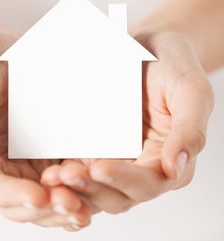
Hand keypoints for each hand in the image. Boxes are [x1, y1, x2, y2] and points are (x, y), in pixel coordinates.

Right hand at [0, 29, 90, 229]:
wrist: (6, 49)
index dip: (12, 195)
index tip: (37, 197)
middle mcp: (4, 166)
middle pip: (22, 203)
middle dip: (47, 208)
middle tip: (72, 205)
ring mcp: (31, 161)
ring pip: (48, 197)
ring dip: (67, 206)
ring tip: (87, 206)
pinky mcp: (54, 151)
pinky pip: (68, 176)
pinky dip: (82, 188)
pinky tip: (99, 186)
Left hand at [41, 31, 213, 213]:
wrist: (146, 47)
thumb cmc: (173, 65)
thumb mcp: (191, 91)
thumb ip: (189, 130)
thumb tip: (174, 168)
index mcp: (167, 158)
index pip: (148, 183)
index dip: (124, 180)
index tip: (99, 167)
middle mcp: (141, 165)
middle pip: (117, 193)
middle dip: (91, 189)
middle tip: (65, 175)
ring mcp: (116, 158)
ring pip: (94, 187)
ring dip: (73, 187)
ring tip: (51, 176)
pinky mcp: (95, 148)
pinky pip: (79, 167)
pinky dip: (66, 173)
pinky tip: (48, 168)